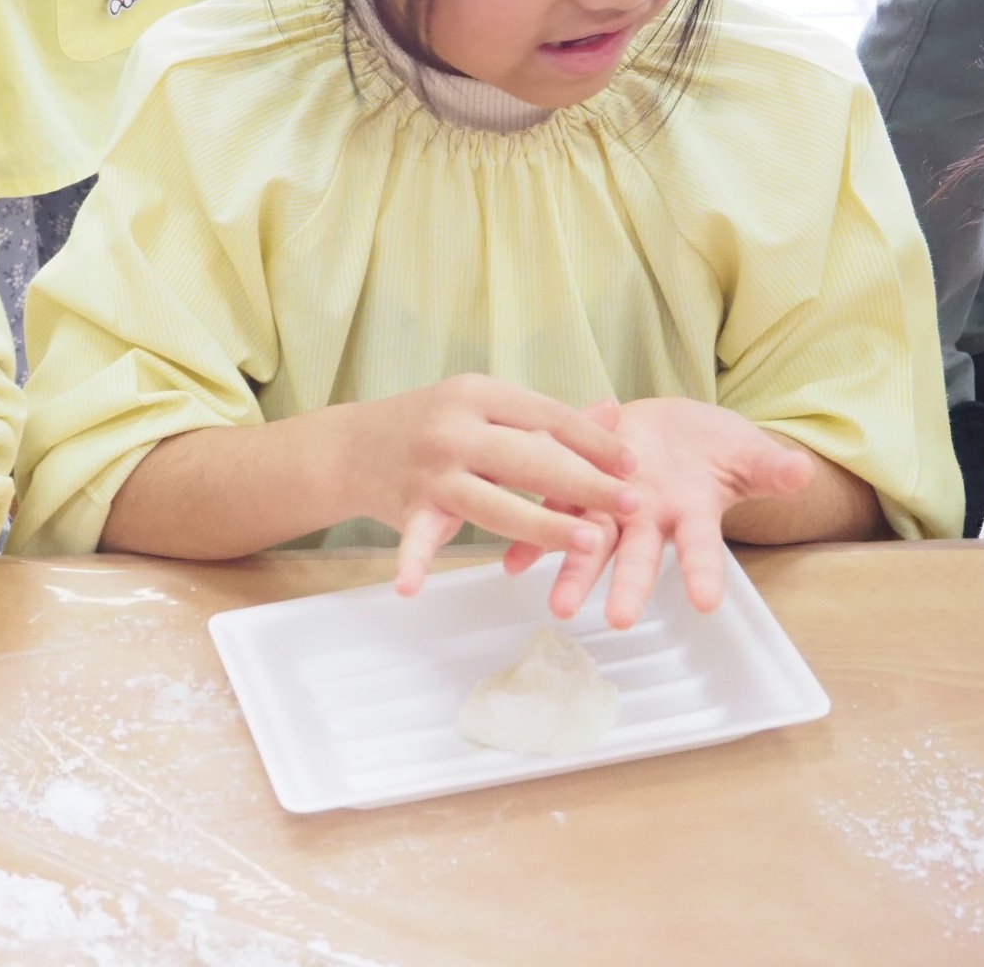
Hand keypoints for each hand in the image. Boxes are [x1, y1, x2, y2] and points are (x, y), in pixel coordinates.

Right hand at [324, 375, 639, 595]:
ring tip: (587, 544)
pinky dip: (411, 563)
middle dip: (585, 483)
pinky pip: (414, 538)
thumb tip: (615, 409)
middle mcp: (453, 428)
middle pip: (528, 458)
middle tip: (632, 505)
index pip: (547, 414)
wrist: (349, 445)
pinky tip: (412, 589)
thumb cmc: (430, 425)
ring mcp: (430, 469)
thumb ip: (547, 417)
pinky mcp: (407, 506)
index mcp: (478, 394)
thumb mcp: (484, 407)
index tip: (634, 465)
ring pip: (492, 502)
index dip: (594, 440)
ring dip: (540, 526)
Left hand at [503, 397, 811, 627]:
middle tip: (616, 620)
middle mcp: (648, 518)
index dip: (704, 572)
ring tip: (556, 605)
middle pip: (638, 557)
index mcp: (690, 511)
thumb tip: (801, 471)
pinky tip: (511, 563)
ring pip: (592, 541)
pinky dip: (534, 535)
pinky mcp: (579, 480)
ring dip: (573, 571)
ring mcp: (611, 503)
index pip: (701, 547)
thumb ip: (769, 467)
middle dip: (628, 587)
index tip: (706, 603)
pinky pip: (554, 507)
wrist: (678, 427)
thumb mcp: (748, 453)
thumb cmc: (717, 449)